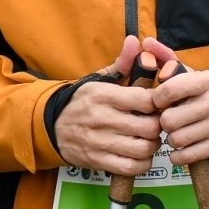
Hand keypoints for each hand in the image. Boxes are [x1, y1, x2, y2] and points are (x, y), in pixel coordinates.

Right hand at [54, 35, 160, 176]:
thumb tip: (135, 41)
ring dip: (152, 145)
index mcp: (102, 95)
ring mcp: (100, 142)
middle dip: (158, 125)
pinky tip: (139, 154)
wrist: (50, 127)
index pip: (146, 99)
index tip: (156, 104)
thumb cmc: (81, 102)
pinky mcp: (98, 161)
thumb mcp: (98, 80)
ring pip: (144, 149)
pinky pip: (132, 167)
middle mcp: (102, 119)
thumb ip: (122, 63)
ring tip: (147, 138)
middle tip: (155, 122)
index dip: (158, 103)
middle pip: (150, 127)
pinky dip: (142, 163)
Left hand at [144, 37, 208, 164]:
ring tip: (177, 134)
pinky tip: (181, 149)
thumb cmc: (208, 96)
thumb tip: (146, 42)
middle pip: (169, 119)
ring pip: (176, 139)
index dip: (156, 100)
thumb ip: (167, 58)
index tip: (158, 103)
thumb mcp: (193, 76)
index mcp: (208, 80)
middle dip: (164, 123)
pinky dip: (179, 155)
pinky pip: (187, 155)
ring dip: (172, 140)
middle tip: (169, 122)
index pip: (169, 90)